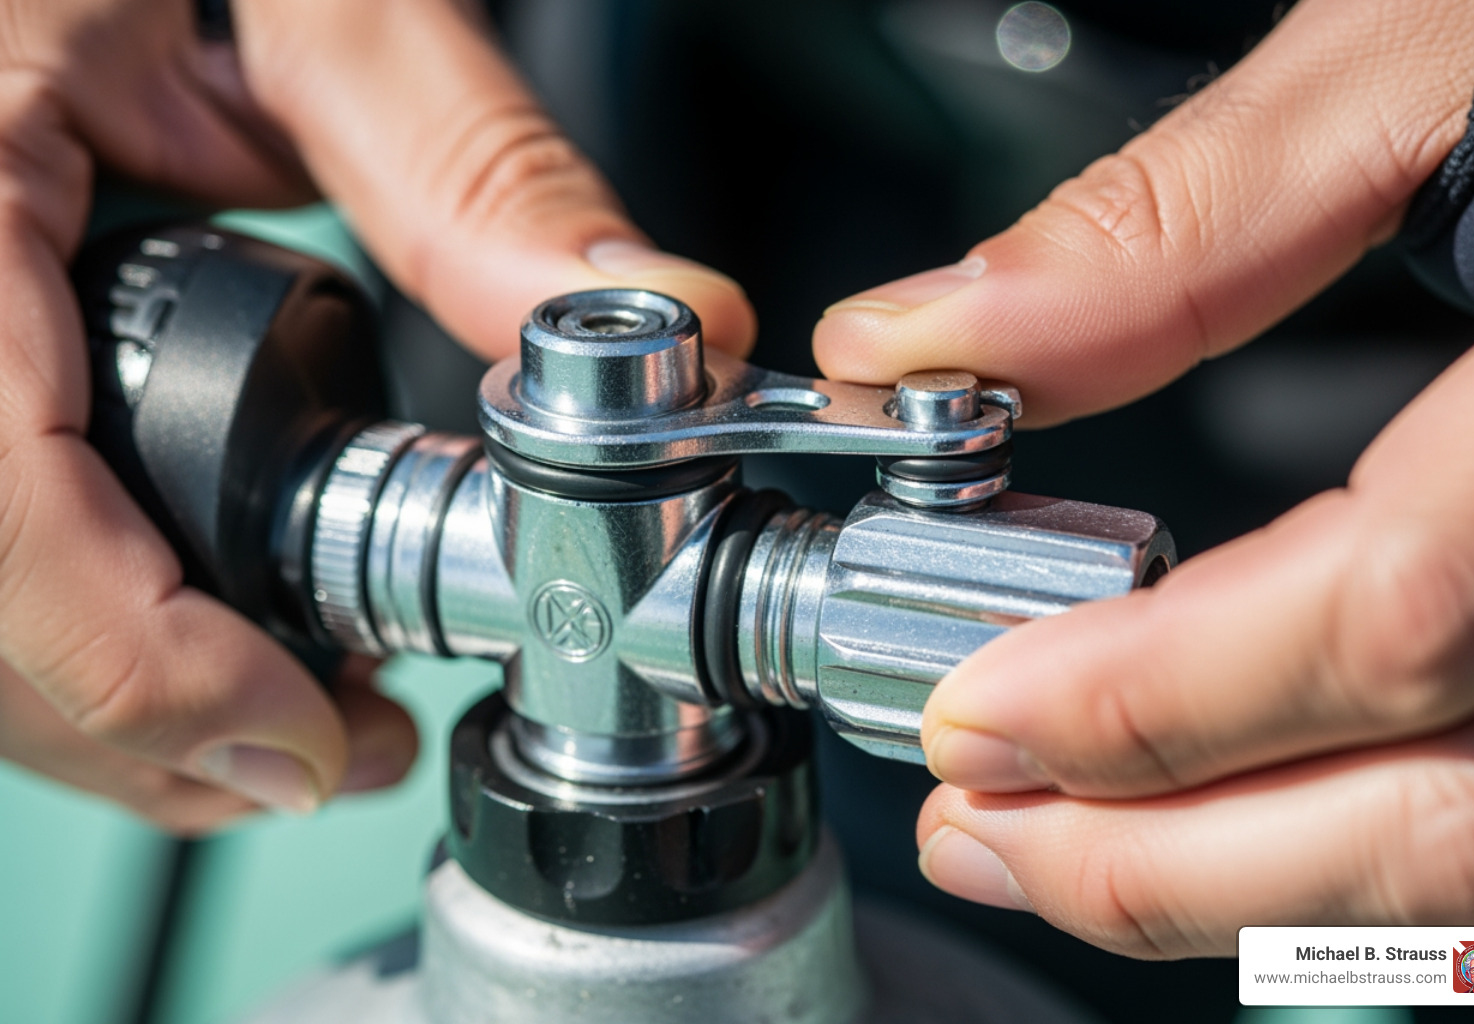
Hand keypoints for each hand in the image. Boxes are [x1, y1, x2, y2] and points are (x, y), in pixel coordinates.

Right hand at [0, 0, 752, 831]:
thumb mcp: (315, 5)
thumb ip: (470, 164)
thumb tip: (652, 315)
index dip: (136, 671)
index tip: (297, 744)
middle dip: (144, 725)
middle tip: (322, 751)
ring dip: (112, 704)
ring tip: (279, 723)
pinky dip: (80, 618)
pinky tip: (189, 636)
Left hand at [814, 0, 1473, 981]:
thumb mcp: (1420, 59)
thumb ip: (1180, 220)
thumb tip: (929, 336)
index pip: (1396, 611)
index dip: (1155, 700)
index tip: (973, 714)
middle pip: (1454, 815)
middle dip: (1169, 861)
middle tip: (980, 825)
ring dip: (1249, 892)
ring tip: (1058, 848)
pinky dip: (1355, 870)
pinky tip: (1222, 830)